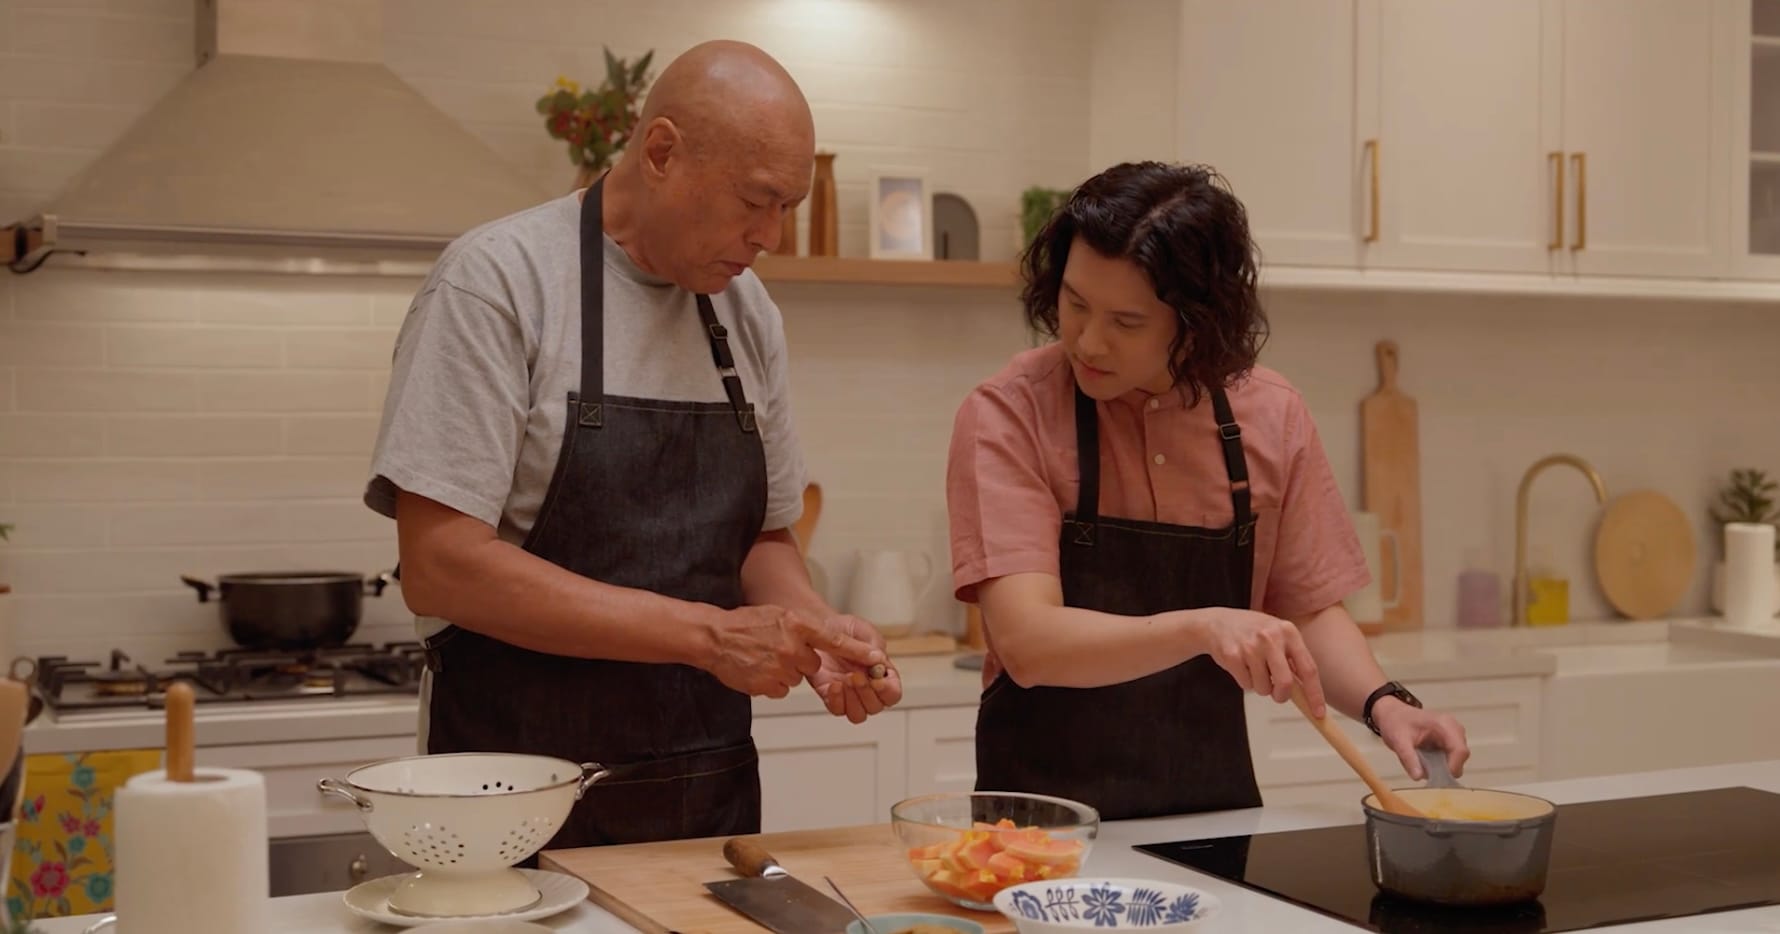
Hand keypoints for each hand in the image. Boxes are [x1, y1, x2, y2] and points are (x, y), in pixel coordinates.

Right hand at [706, 605, 883, 699]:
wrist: (714, 638)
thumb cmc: (746, 624)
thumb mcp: (778, 615)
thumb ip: (801, 629)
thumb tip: (818, 645)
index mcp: (797, 625)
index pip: (833, 640)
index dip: (856, 651)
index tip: (877, 659)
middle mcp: (792, 647)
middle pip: (812, 664)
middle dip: (800, 660)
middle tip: (778, 649)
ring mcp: (779, 668)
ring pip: (795, 678)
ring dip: (784, 671)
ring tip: (763, 657)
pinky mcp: (767, 686)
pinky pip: (780, 690)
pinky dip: (771, 682)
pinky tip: (757, 669)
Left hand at [807, 615, 902, 721]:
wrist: (816, 628)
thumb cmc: (843, 629)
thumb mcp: (862, 629)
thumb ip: (873, 645)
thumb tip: (879, 661)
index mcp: (881, 673)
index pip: (893, 693)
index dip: (888, 691)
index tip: (877, 680)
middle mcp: (867, 687)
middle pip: (876, 707)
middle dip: (867, 693)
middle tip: (856, 676)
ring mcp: (848, 694)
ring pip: (858, 715)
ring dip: (853, 701)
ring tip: (845, 680)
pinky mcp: (829, 695)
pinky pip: (837, 710)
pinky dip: (836, 701)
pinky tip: (834, 685)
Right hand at [1189, 608, 1326, 714]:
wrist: (1217, 623)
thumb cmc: (1253, 633)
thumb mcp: (1277, 637)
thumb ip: (1292, 660)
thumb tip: (1307, 693)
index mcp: (1288, 631)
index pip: (1308, 669)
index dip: (1315, 694)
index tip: (1319, 713)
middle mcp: (1271, 637)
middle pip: (1285, 683)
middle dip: (1281, 695)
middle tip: (1277, 694)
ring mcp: (1250, 646)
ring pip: (1263, 688)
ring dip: (1260, 686)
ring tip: (1253, 669)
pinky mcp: (1232, 655)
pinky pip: (1246, 685)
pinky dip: (1245, 681)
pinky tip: (1241, 666)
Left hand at [1373, 699, 1469, 780]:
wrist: (1394, 714)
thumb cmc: (1396, 723)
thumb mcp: (1398, 741)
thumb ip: (1409, 758)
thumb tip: (1418, 777)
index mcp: (1444, 724)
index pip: (1460, 750)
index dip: (1453, 767)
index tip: (1436, 778)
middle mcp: (1454, 729)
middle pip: (1461, 757)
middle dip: (1445, 768)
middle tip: (1425, 771)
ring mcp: (1455, 735)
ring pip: (1457, 760)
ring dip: (1442, 767)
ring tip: (1422, 762)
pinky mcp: (1451, 742)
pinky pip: (1451, 759)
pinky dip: (1440, 764)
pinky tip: (1425, 759)